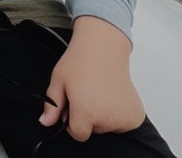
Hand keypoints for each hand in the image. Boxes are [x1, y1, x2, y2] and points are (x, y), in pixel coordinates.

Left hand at [40, 16, 145, 140]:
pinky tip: (112, 96)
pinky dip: (118, 114)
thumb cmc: (80, 62)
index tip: (74, 107)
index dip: (73, 122)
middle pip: (93, 130)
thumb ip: (52, 106)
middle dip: (88, 116)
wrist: (103, 47)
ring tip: (100, 92)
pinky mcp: (136, 115)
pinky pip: (123, 123)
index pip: (78, 134)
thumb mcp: (58, 81)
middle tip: (88, 94)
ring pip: (108, 127)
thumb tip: (45, 123)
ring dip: (103, 115)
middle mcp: (107, 118)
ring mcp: (124, 118)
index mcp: (86, 112)